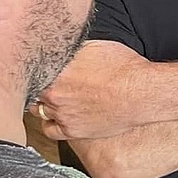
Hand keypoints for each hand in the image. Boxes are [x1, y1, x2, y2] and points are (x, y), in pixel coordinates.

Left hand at [29, 41, 154, 141]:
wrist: (142, 93)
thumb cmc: (125, 69)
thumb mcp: (97, 47)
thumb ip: (73, 50)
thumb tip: (62, 47)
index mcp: (56, 70)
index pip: (34, 69)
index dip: (41, 69)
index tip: (49, 70)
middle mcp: (53, 92)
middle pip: (34, 90)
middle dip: (44, 86)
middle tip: (57, 83)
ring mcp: (61, 113)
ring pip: (39, 109)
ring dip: (46, 104)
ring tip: (60, 99)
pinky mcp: (71, 130)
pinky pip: (49, 130)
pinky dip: (52, 123)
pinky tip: (60, 117)